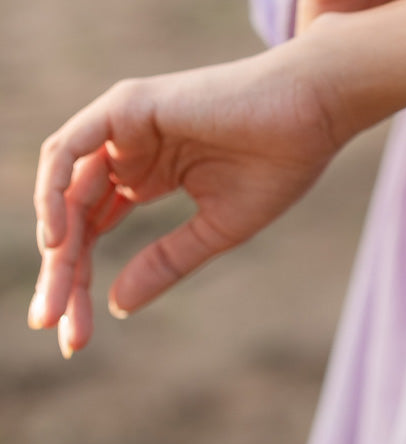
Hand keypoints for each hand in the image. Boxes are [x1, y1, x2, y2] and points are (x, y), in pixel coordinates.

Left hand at [29, 0, 405, 360]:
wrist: (315, 110)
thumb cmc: (281, 162)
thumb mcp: (216, 229)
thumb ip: (165, 262)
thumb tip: (115, 306)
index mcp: (148, 175)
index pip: (94, 231)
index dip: (80, 282)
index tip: (77, 338)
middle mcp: (127, 149)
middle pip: (73, 217)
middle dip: (62, 275)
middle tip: (55, 327)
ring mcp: (125, 125)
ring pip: (64, 190)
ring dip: (56, 246)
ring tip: (55, 300)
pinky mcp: (128, 105)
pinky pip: (69, 149)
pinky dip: (53, 192)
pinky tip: (57, 240)